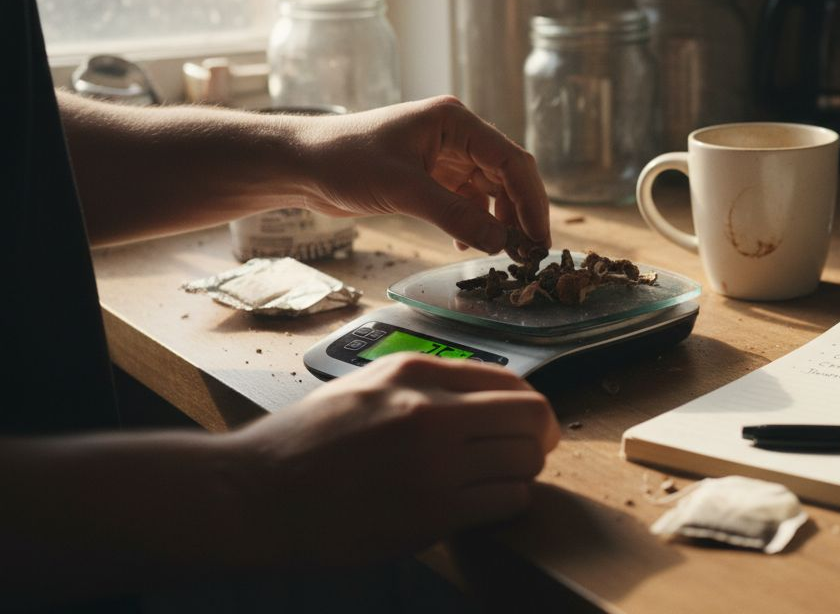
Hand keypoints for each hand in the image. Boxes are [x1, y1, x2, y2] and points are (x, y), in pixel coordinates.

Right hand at [227, 353, 559, 565]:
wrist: (253, 494)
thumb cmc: (304, 442)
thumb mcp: (365, 385)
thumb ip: (426, 384)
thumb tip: (487, 396)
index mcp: (413, 372)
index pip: (510, 380)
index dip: (529, 407)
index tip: (529, 425)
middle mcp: (429, 411)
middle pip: (532, 417)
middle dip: (540, 438)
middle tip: (530, 454)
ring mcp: (432, 464)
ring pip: (526, 462)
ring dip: (523, 474)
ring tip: (499, 482)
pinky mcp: (431, 513)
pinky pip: (505, 502)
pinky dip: (506, 503)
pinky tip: (482, 506)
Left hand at [294, 96, 550, 252]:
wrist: (299, 164)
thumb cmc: (344, 160)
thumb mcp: (404, 189)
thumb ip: (456, 216)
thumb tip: (501, 243)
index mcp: (454, 122)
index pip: (511, 159)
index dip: (532, 200)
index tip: (540, 237)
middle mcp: (455, 135)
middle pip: (506, 175)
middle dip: (520, 214)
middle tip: (531, 253)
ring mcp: (443, 156)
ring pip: (489, 190)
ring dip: (498, 221)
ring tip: (503, 253)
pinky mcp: (429, 176)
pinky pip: (466, 201)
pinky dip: (473, 223)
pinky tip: (468, 244)